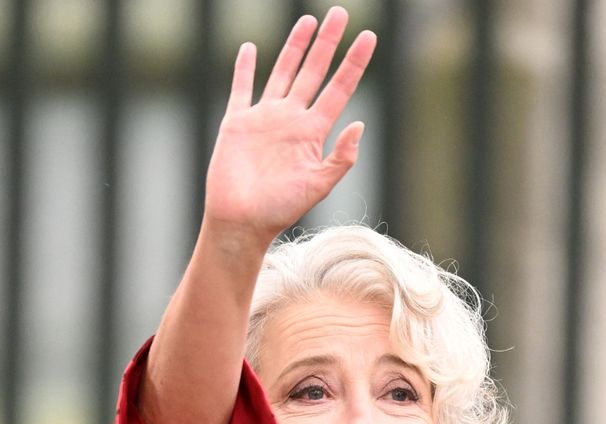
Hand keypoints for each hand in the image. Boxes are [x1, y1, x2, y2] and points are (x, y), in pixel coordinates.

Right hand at [202, 7, 376, 245]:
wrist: (241, 221)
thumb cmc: (279, 210)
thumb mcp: (318, 186)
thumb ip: (340, 158)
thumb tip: (359, 125)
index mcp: (313, 132)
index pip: (339, 88)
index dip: (354, 62)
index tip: (368, 37)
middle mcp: (291, 119)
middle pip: (313, 71)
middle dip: (327, 42)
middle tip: (339, 13)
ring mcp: (264, 118)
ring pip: (283, 72)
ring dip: (295, 47)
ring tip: (307, 21)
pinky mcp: (237, 123)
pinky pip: (242, 89)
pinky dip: (245, 68)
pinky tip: (251, 49)